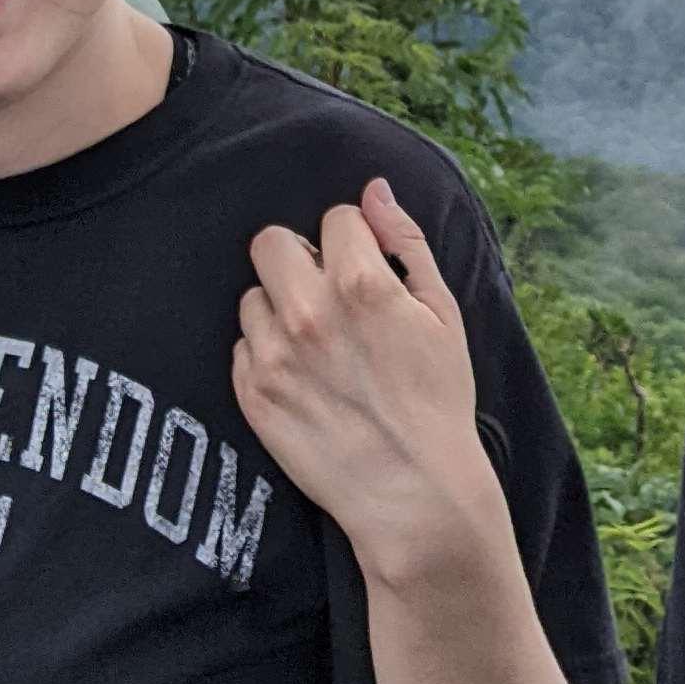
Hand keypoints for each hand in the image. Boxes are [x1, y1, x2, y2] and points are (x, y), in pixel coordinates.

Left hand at [232, 180, 502, 587]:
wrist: (413, 493)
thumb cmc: (438, 401)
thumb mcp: (442, 313)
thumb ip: (407, 242)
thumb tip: (375, 190)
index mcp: (361, 282)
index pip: (335, 218)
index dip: (355, 240)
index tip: (367, 270)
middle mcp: (308, 311)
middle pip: (271, 242)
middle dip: (299, 257)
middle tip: (326, 292)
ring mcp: (273, 355)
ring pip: (253, 295)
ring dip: (280, 308)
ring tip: (317, 345)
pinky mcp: (251, 394)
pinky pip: (242, 346)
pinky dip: (266, 353)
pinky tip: (303, 378)